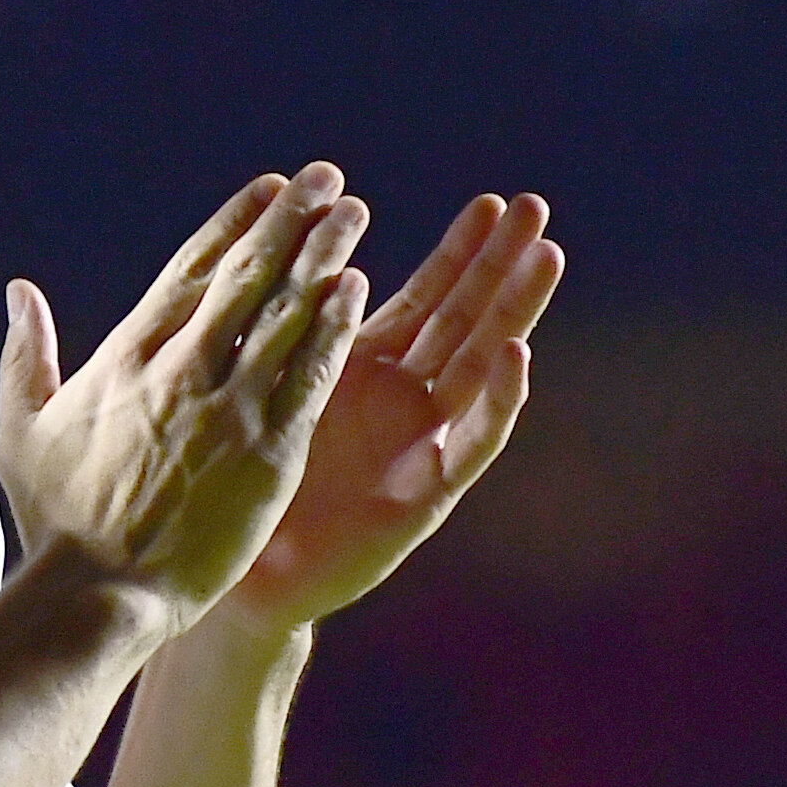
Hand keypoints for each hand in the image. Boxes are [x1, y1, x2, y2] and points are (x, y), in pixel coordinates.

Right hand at [0, 167, 373, 637]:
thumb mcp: (24, 432)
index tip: (270, 187)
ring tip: (353, 216)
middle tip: (327, 180)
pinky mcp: (267, 452)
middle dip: (290, 221)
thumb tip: (19, 292)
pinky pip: (309, 377)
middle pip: (247, 276)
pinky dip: (332, 330)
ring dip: (321, 258)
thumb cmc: (58, 524)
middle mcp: (181, 368)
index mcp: (127, 357)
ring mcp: (228, 407)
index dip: (235, 224)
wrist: (97, 596)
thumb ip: (28, 356)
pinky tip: (357, 291)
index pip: (191, 270)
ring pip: (284, 315)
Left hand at [207, 191, 558, 640]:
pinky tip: (518, 353)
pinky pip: (471, 442)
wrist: (240, 582)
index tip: (488, 203)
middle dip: (501, 266)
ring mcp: (421, 446)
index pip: (426, 299)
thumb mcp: (255, 391)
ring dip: (513, 313)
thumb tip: (273, 248)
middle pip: (466, 321)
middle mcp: (403, 402)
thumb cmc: (240, 489)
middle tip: (537, 209)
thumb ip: (276, 330)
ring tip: (546, 256)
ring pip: (481, 368)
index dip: (460, 253)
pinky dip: (498, 399)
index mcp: (363, 369)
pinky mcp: (427, 497)